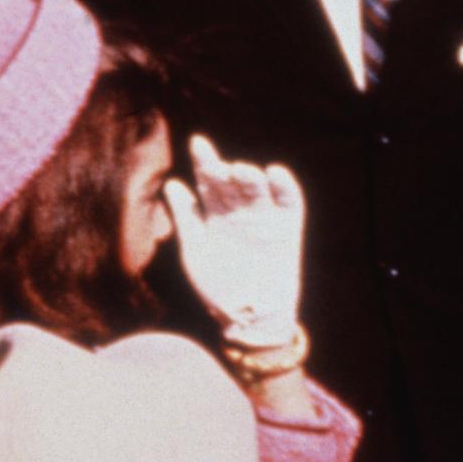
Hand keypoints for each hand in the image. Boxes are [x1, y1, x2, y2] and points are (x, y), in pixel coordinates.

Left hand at [166, 136, 303, 349]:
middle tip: (221, 168)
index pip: (209, 181)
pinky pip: (290, 203)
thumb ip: (186, 217)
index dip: (205, 161)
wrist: (248, 318)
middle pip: (233, 182)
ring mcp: (265, 219)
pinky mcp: (288, 229)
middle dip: (227, 170)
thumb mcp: (194, 250)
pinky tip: (275, 173)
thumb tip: (172, 183)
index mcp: (214, 215)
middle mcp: (240, 213)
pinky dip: (286, 187)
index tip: (198, 143)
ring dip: (252, 177)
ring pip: (259, 189)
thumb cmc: (216, 287)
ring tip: (242, 170)